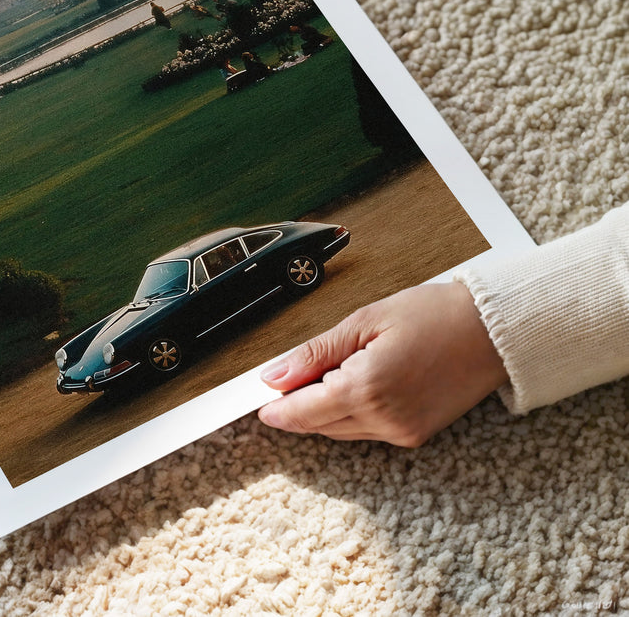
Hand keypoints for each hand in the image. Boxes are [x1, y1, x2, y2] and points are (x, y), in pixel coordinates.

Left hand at [257, 282, 507, 446]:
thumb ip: (315, 353)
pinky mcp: (416, 435)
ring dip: (323, 410)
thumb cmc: (433, 315)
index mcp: (367, 388)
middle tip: (284, 382)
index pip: (304, 411)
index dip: (278, 409)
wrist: (493, 331)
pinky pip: (367, 431)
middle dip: (297, 406)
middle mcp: (385, 419)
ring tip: (319, 377)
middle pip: (320, 425)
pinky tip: (349, 386)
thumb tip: (274, 375)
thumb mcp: (364, 321)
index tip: (259, 405)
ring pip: (341, 431)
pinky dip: (349, 413)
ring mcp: (403, 432)